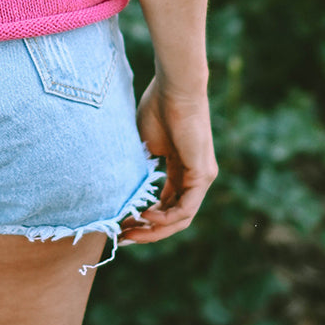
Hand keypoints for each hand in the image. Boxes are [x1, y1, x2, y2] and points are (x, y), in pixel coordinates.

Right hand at [119, 75, 217, 244]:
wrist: (175, 88)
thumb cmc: (158, 107)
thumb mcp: (144, 143)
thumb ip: (138, 166)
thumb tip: (123, 189)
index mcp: (181, 169)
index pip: (165, 203)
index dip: (144, 217)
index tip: (121, 224)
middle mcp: (195, 178)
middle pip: (173, 217)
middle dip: (147, 230)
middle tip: (122, 236)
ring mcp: (201, 178)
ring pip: (180, 218)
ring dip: (155, 229)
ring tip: (131, 230)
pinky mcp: (203, 175)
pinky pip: (186, 208)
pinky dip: (166, 217)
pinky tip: (146, 216)